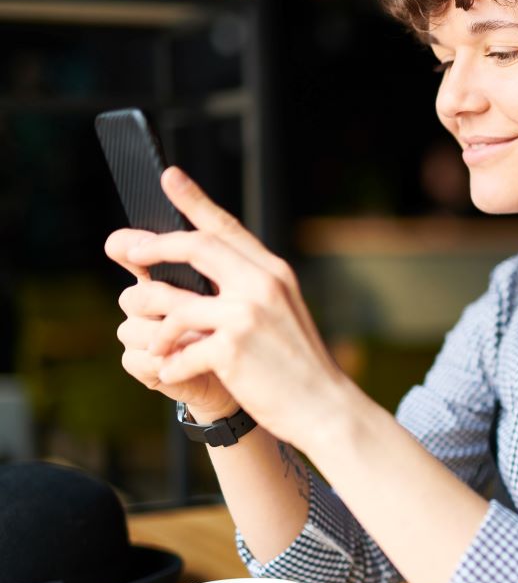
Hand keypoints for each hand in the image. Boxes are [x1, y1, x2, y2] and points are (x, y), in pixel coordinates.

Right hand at [106, 228, 235, 420]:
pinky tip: (193, 360)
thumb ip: (218, 256)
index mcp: (164, 273)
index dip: (128, 243)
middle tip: (202, 306)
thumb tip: (202, 221)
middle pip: (136, 292)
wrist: (244, 376)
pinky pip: (139, 357)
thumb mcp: (237, 288)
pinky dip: (172, 360)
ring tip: (209, 337)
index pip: (131, 248)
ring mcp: (139, 332)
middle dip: (170, 301)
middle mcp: (145, 300)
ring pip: (136, 326)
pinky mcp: (140, 364)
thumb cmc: (240, 328)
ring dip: (177, 334)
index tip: (126, 244)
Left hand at [119, 167, 350, 441]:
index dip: (194, 200)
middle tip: (127, 252)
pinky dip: (171, 365)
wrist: (324, 406)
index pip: (227, 228)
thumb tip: (208, 271)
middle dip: (154, 248)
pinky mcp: (234, 348)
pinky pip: (181, 350)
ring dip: (154, 325)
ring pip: (174, 304)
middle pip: (195, 247)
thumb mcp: (282, 312)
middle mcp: (262, 284)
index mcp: (273, 272)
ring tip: (152, 343)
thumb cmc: (298, 364)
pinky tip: (172, 374)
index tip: (169, 176)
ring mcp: (248, 314)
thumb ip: (251, 287)